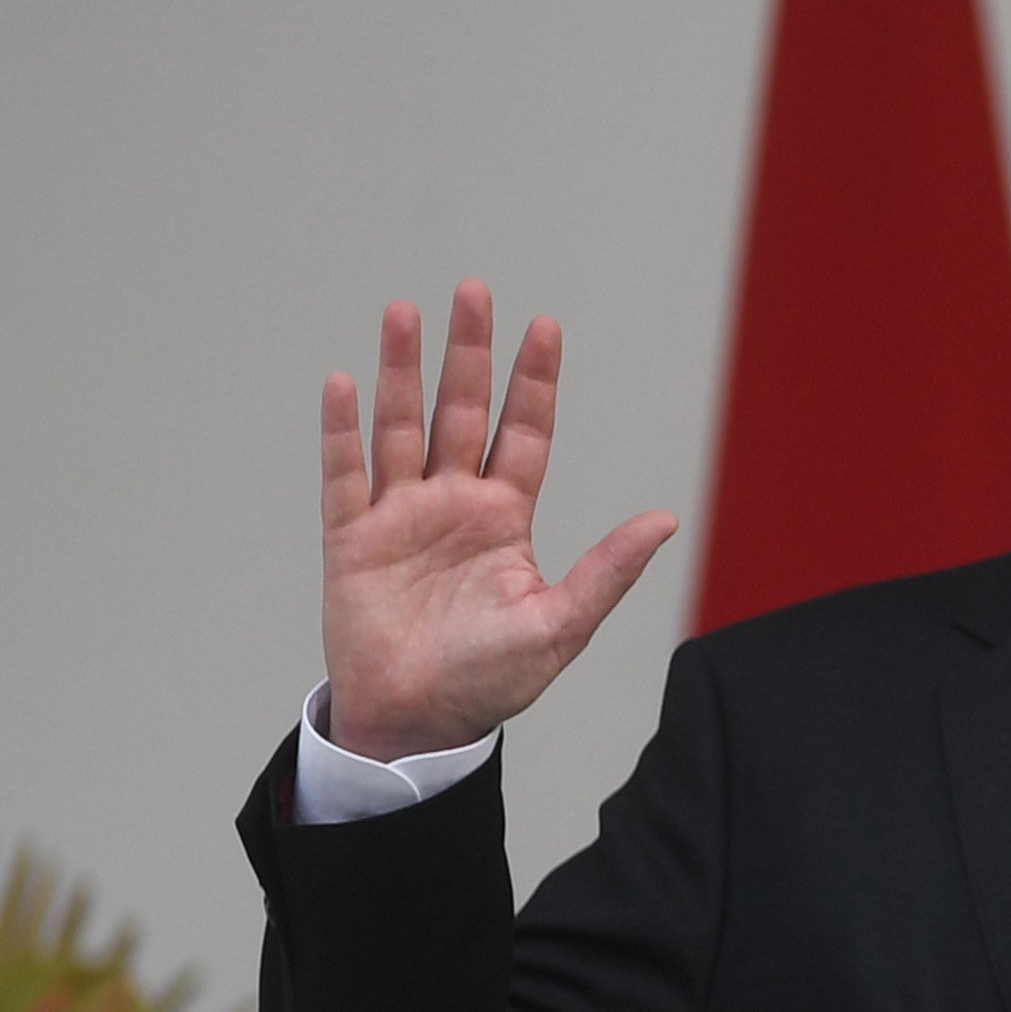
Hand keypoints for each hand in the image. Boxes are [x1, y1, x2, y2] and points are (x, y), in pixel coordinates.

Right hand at [319, 282, 677, 760]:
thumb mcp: (560, 624)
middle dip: (469, 352)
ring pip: (402, 427)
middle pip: (462, 411)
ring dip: (402, 372)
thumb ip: (608, 570)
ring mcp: (400, 516)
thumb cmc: (491, 680)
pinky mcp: (352, 539)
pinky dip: (343, 431)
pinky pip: (345, 475)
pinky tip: (346, 383)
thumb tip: (667, 520)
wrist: (420, 721)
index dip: (534, 381)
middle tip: (474, 290)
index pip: (525, 433)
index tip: (545, 325)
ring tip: (404, 311)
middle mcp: (453, 504)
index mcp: (506, 518)